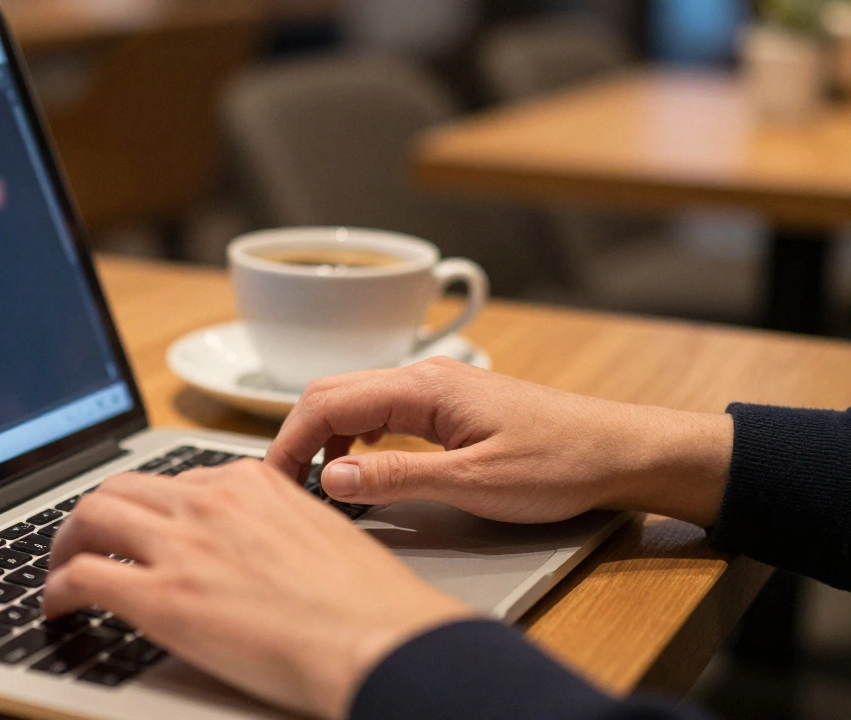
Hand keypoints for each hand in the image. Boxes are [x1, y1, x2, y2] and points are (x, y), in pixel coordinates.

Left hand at [44, 460, 474, 718]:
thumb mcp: (318, 534)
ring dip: (65, 543)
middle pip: (121, 488)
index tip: (138, 526)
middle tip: (84, 541)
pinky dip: (57, 587)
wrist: (378, 639)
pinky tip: (58, 605)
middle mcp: (210, 502)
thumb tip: (248, 548)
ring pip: (91, 516)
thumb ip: (271, 526)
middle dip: (95, 515)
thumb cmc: (367, 603)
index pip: (174, 481)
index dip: (146, 507)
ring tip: (60, 569)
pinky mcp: (162, 597)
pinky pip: (82, 574)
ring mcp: (182, 546)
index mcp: (250, 483)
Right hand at [266, 357, 732, 527]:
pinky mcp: (448, 407)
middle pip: (332, 393)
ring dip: (326, 438)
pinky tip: (361, 472)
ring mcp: (436, 390)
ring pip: (355, 401)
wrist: (620, 451)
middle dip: (298, 437)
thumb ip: (397, 479)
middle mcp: (423, 378)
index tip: (270, 482)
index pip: (327, 401)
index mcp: (422, 387)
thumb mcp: (474, 484)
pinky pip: (382, 413)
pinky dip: (356, 439)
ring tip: (317, 486)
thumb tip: (331, 479)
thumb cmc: (559, 464)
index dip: (288, 442)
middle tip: (282, 487)